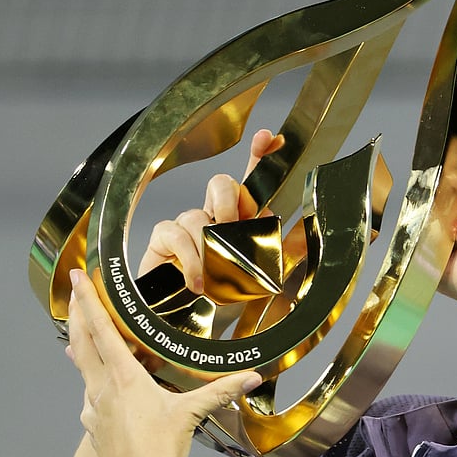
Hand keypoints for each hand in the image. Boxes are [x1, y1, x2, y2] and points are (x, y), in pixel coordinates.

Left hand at [66, 268, 261, 456]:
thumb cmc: (161, 450)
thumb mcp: (192, 413)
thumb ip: (221, 390)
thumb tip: (251, 375)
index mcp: (124, 378)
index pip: (102, 330)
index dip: (89, 301)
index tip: (78, 277)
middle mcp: (102, 388)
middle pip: (82, 342)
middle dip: (77, 313)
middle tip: (75, 291)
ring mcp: (93, 407)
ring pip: (83, 367)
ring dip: (82, 344)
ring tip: (83, 330)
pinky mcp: (92, 423)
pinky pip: (89, 392)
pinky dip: (91, 377)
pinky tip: (99, 382)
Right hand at [138, 129, 285, 289]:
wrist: (186, 318)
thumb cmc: (220, 291)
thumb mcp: (255, 273)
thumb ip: (273, 250)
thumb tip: (293, 229)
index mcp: (238, 219)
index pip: (249, 182)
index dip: (259, 156)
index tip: (269, 138)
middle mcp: (212, 214)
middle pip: (221, 184)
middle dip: (228, 201)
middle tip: (231, 228)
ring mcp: (186, 223)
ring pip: (196, 215)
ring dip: (207, 248)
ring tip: (213, 276)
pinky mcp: (163, 237)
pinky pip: (176, 236)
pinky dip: (191, 261)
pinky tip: (197, 282)